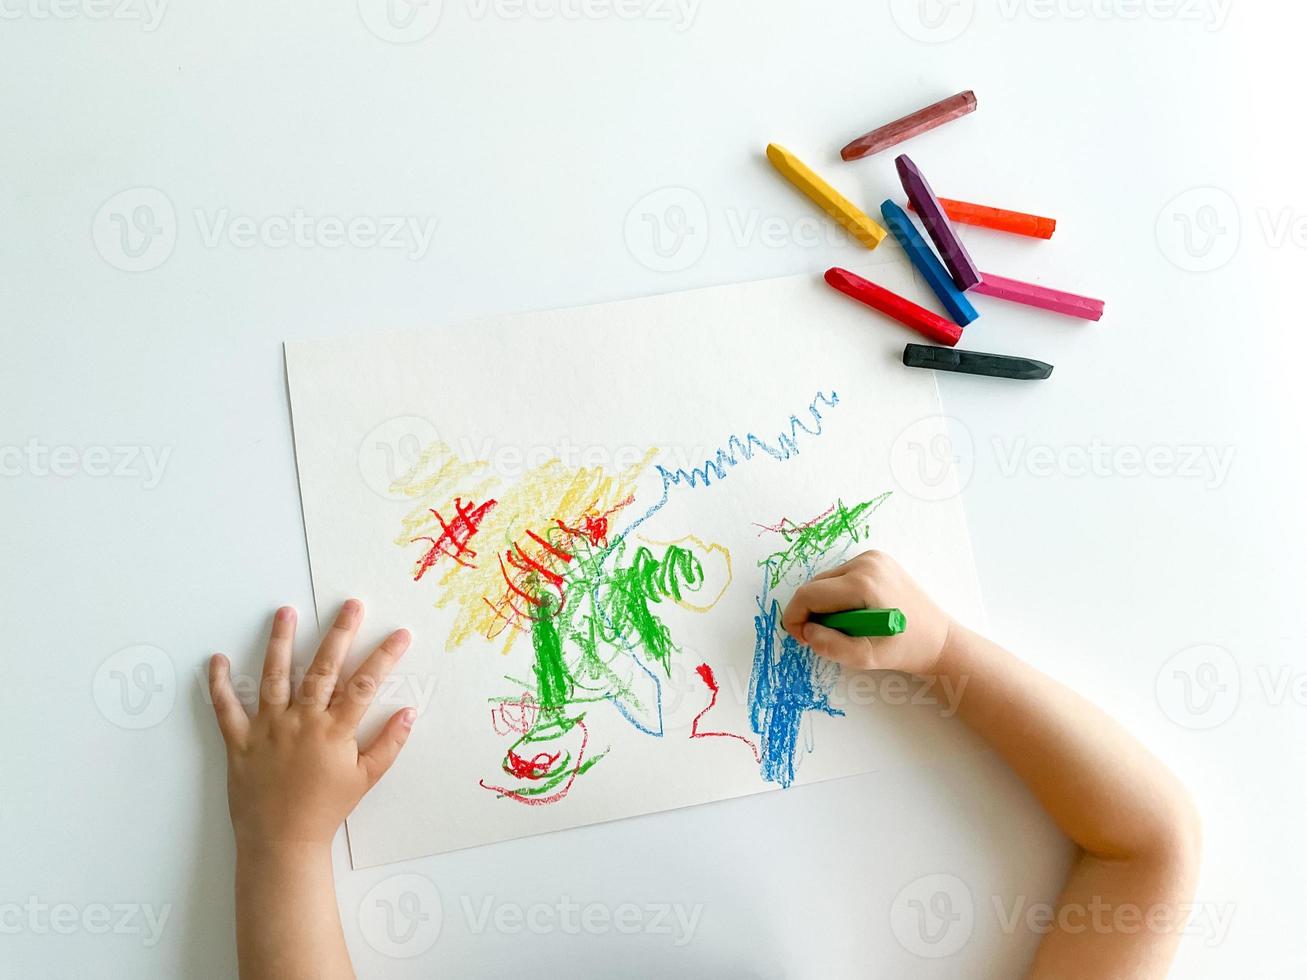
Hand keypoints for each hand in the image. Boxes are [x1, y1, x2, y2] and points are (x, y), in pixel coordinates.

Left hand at [207, 599, 414, 849]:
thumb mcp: (366, 780)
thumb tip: (409, 712)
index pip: (365, 685)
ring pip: (274, 677)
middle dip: (339, 633)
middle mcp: (302, 722)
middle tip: (351, 604)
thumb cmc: (326, 811)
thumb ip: (389, 744)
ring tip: (285, 612)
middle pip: (323, 668)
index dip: (385, 657)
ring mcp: (268, 729)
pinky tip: (217, 660)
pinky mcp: (239, 742)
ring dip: (280, 642)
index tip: (400, 634)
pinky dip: (219, 685)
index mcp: (334, 731)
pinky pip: (225, 709)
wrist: (282, 843)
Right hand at [781, 551, 952, 673]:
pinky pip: (841, 577)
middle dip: (813, 613)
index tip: (802, 638)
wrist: (939, 639)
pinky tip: (856, 612)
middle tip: (828, 637)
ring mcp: (873, 557)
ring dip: (826, 605)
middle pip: (816, 585)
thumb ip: (831, 646)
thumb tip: (807, 630)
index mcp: (864, 583)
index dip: (796, 617)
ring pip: (826, 580)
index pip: (810, 594)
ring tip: (848, 626)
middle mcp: (867, 562)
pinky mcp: (877, 559)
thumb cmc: (905, 650)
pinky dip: (839, 596)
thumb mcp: (866, 658)